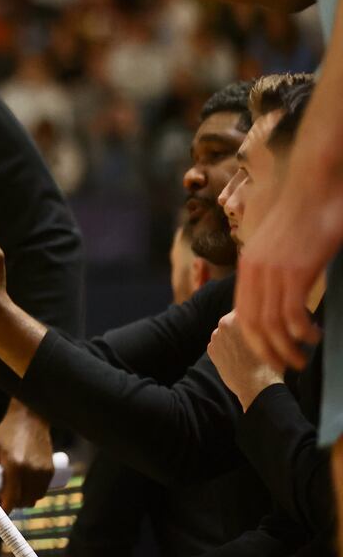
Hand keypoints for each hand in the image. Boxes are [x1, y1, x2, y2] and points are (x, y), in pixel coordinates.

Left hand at [0, 400, 54, 509]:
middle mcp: (31, 471)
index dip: (6, 508)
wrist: (29, 419)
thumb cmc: (7, 432)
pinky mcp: (50, 469)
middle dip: (14, 504)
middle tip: (6, 500)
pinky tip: (26, 488)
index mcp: (14, 466)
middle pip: (24, 500)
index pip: (12, 497)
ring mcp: (43, 471)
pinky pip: (43, 489)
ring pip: (35, 497)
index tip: (0, 511)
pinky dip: (35, 492)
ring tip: (16, 494)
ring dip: (25, 499)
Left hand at [208, 310, 285, 411]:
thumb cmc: (272, 362)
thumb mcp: (274, 336)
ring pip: (226, 332)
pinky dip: (226, 349)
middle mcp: (224, 322)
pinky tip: (238, 359)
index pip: (247, 308)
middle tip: (255, 339)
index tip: (260, 324)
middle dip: (243, 327)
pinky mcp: (210, 349)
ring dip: (233, 338)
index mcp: (241, 315)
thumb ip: (268, 322)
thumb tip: (273, 316)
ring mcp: (215, 336)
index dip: (254, 316)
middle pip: (234, 320)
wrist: (257, 386)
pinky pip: (219, 344)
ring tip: (247, 352)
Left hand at [234, 179, 340, 369]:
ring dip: (288, 348)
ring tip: (302, 359)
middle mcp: (254, 271)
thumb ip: (273, 271)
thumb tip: (281, 294)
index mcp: (247, 267)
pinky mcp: (295, 270)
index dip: (253, 341)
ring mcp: (273, 271)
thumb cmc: (302, 217)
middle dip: (268, 352)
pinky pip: (292, 312)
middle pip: (252, 325)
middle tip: (287, 368)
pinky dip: (302, 331)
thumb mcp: (277, 247)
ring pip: (272, 324)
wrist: (313, 188)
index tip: (269, 357)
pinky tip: (314, 336)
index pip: (242, 315)